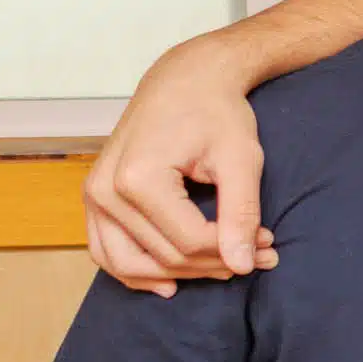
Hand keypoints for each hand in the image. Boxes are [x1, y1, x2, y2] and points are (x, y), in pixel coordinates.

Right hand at [82, 42, 278, 295]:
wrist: (185, 79)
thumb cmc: (216, 112)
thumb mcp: (241, 158)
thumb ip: (241, 213)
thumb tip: (243, 266)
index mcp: (138, 178)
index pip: (190, 241)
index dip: (234, 250)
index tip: (268, 243)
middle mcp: (106, 190)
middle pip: (163, 255)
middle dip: (215, 263)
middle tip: (259, 254)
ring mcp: (94, 195)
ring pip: (128, 263)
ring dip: (178, 275)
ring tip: (223, 269)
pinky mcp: (95, 198)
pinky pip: (106, 250)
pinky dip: (136, 271)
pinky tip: (169, 282)